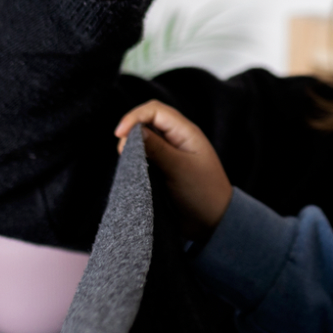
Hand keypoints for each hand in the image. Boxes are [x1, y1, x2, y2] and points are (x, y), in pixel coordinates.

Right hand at [116, 100, 232, 241]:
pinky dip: (135, 157)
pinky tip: (132, 167)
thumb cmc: (203, 193)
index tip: (119, 135)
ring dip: (132, 145)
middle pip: (148, 120)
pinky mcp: (164, 167)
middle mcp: (177, 138)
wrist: (213, 222)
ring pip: (144, 137)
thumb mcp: (179, 169)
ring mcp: (170, 152)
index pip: (156, 110)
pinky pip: (145, 154)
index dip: (135, 117)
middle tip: (123, 153)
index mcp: (186, 132)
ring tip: (127, 161)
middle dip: (131, 130)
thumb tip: (134, 131)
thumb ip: (157, 148)